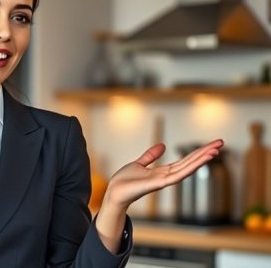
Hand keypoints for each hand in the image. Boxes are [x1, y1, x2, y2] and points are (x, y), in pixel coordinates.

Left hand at [104, 138, 223, 210]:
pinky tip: (198, 161)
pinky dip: (190, 168)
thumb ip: (151, 156)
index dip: (197, 152)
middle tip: (221, 142)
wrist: (114, 192)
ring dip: (201, 159)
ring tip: (216, 150)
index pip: (184, 160)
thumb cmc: (124, 181)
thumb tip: (162, 145)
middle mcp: (166, 176)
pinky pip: (178, 175)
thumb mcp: (139, 164)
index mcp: (163, 171)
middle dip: (205, 153)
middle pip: (190, 162)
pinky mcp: (159, 183)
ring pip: (187, 168)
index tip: (211, 144)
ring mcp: (164, 180)